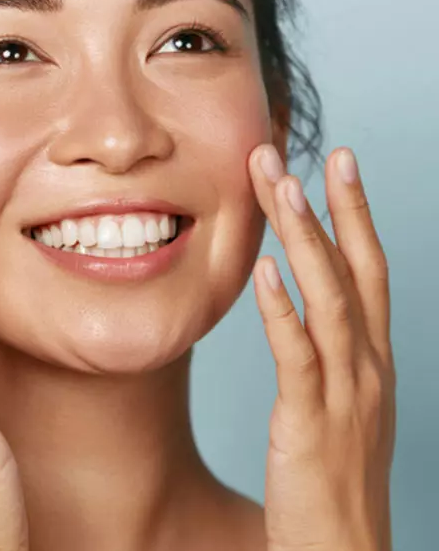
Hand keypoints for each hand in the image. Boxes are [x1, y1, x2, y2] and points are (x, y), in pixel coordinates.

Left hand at [248, 145, 395, 550]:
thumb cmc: (334, 482)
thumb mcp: (337, 406)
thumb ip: (322, 353)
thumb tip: (294, 304)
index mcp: (371, 359)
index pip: (367, 269)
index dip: (353, 214)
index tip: (336, 164)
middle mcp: (367, 367)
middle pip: (353, 269)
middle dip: (327, 206)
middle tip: (296, 151)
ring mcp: (345, 394)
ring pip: (329, 299)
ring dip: (304, 239)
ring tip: (279, 187)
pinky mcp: (310, 424)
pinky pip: (297, 357)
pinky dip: (282, 310)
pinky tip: (262, 272)